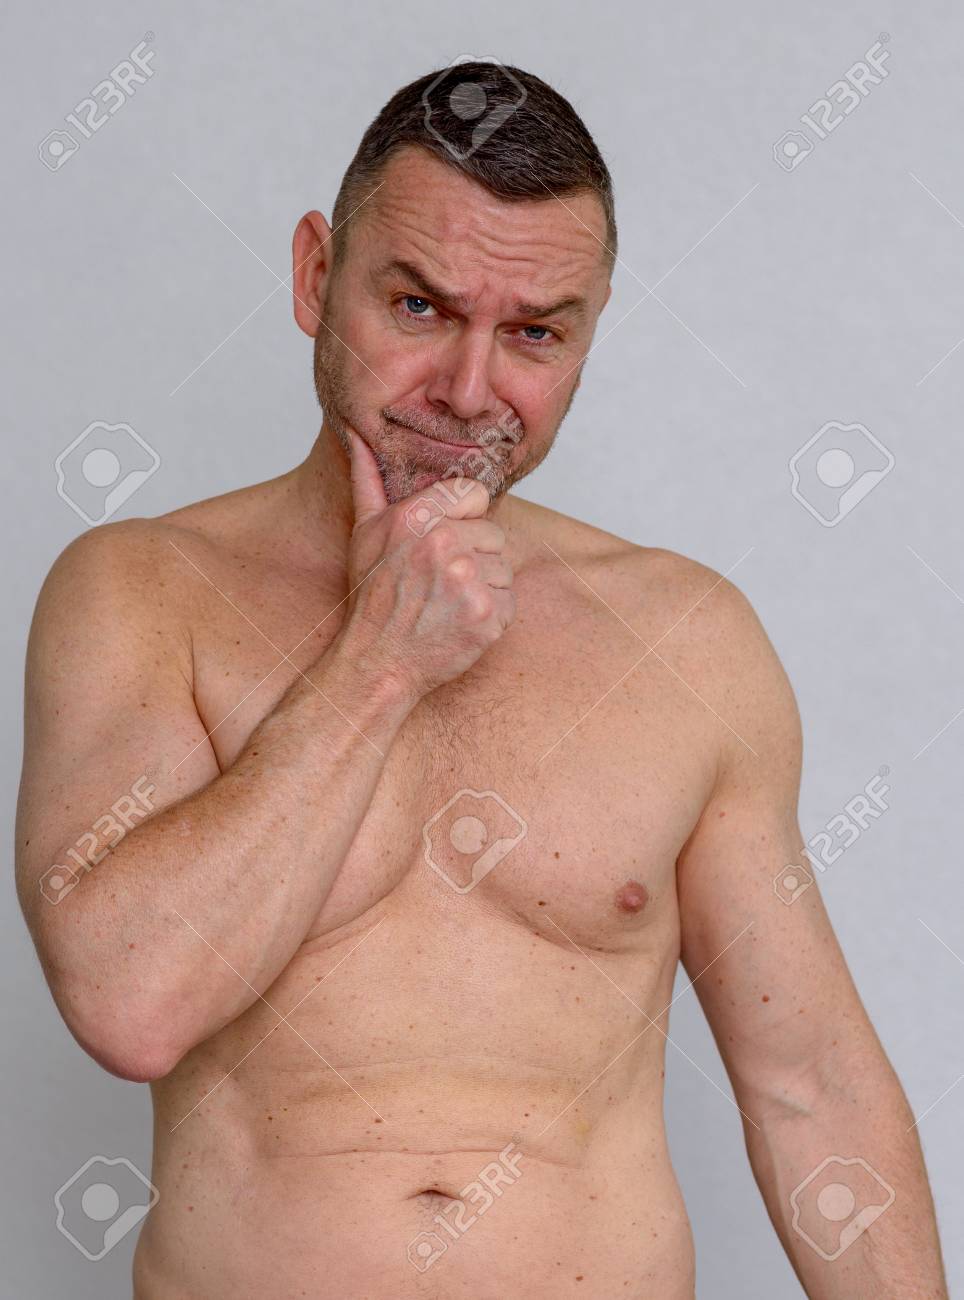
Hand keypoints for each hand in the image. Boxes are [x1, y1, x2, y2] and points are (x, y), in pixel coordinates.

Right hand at [335, 429, 515, 701]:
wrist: (377, 662)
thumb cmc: (373, 598)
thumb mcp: (364, 533)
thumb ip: (368, 479)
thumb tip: (358, 434)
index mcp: (415, 517)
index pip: (475, 494)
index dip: (463, 519)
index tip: (443, 544)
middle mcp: (442, 544)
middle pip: (493, 533)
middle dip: (473, 557)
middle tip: (439, 583)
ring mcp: (467, 581)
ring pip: (503, 567)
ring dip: (484, 587)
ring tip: (448, 603)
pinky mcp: (486, 615)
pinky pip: (509, 602)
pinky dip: (491, 616)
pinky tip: (459, 623)